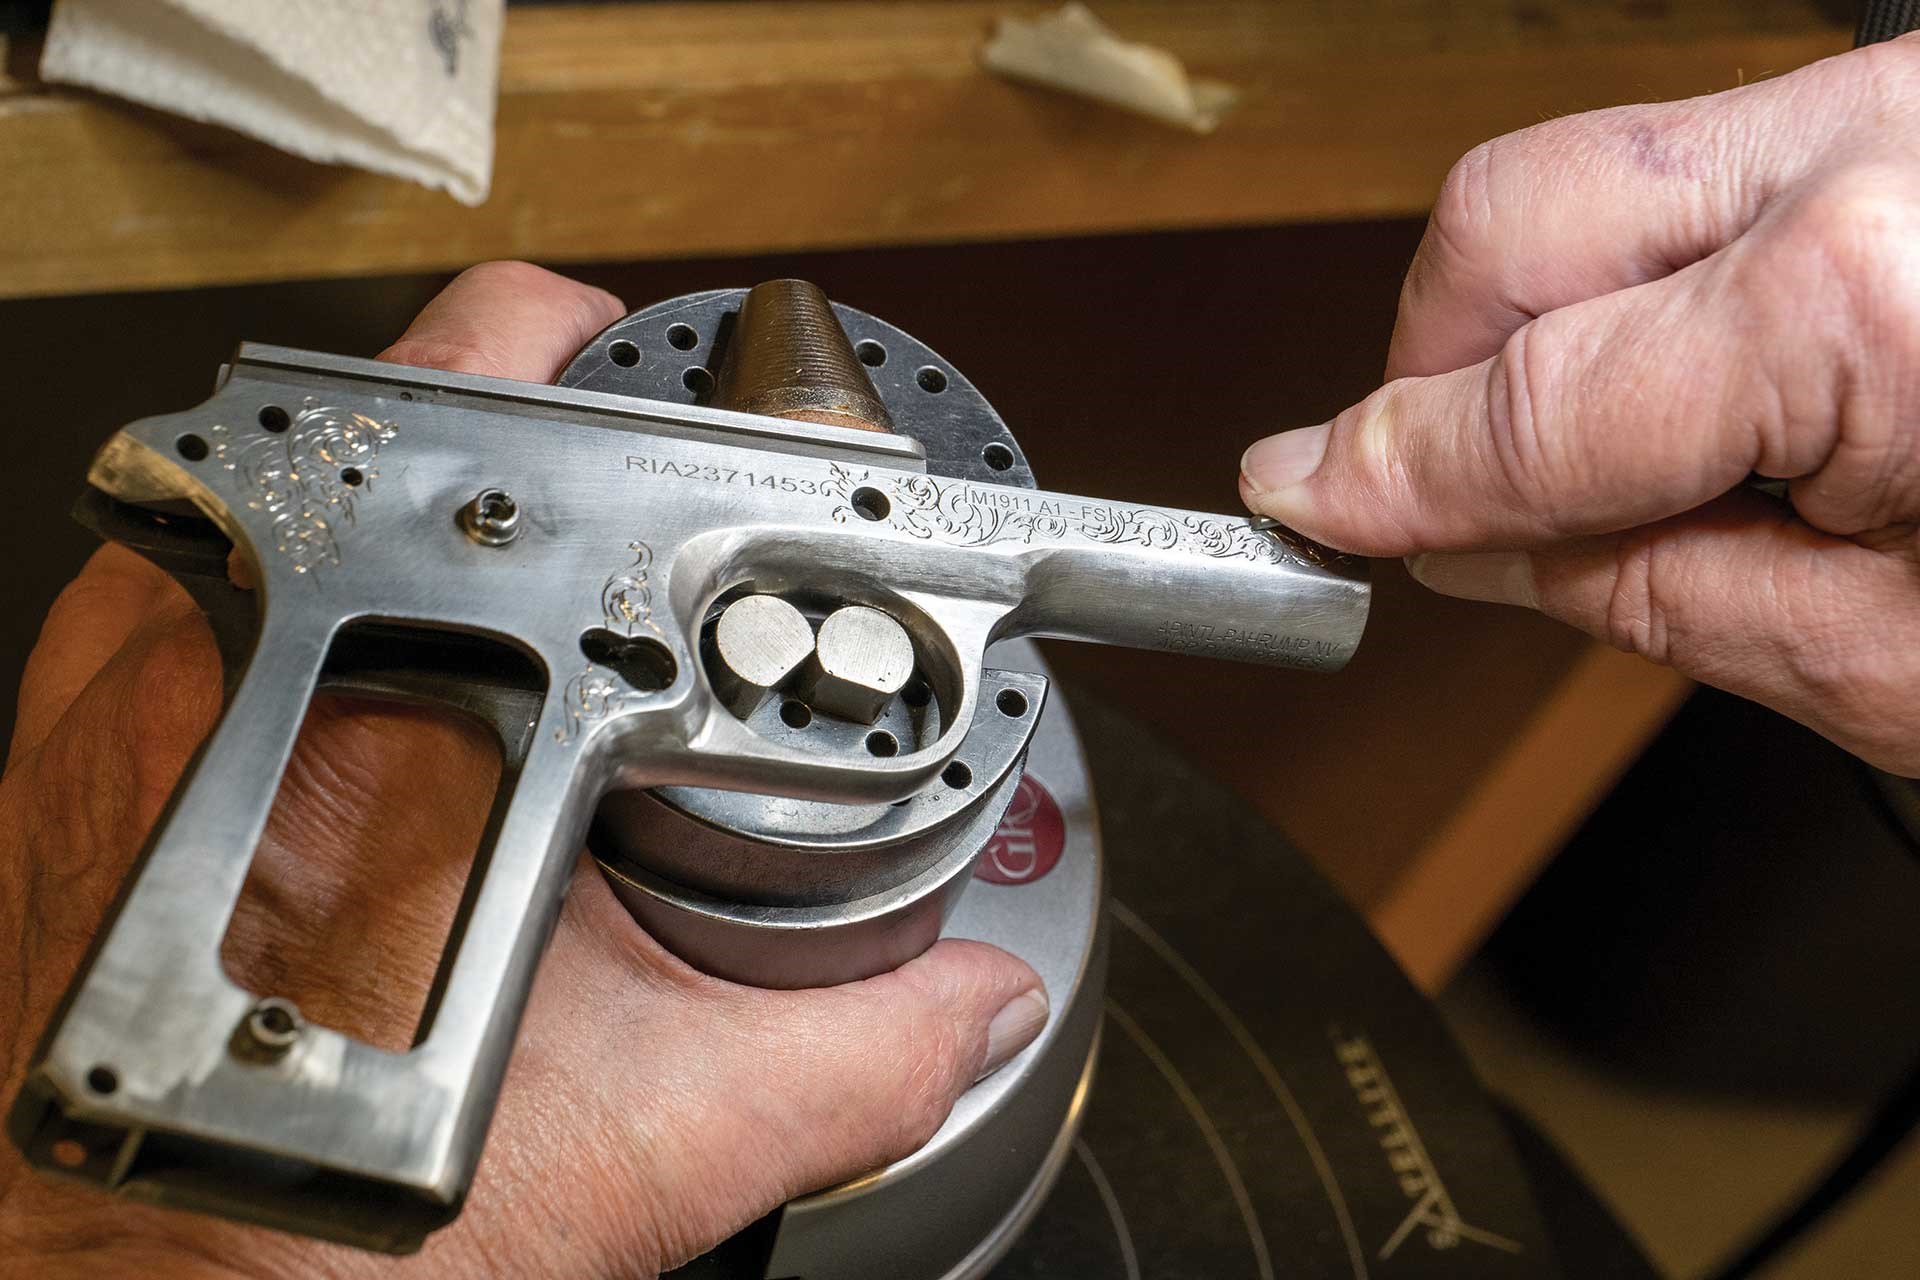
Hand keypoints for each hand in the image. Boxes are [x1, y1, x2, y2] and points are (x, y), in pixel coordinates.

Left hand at [0, 262, 1048, 1277]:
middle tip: (622, 517)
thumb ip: (858, 1056)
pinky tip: (392, 669)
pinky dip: (319, 571)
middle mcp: (239, 644)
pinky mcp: (76, 711)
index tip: (694, 419)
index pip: (526, 384)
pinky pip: (211, 554)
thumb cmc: (324, 1231)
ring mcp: (132, 662)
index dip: (639, 366)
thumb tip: (982, 996)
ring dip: (432, 496)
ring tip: (520, 592)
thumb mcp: (652, 1145)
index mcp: (404, 699)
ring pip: (311, 462)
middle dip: (546, 419)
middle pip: (413, 382)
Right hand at [1240, 36, 1919, 774]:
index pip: (1526, 398)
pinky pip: (1695, 163)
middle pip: (1513, 214)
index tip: (1296, 505)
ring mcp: (1896, 104)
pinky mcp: (1908, 109)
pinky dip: (1638, 278)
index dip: (1384, 472)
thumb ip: (1645, 587)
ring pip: (1589, 169)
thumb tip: (1470, 537)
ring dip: (1533, 317)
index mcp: (1871, 290)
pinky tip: (1689, 387)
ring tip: (1595, 457)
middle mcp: (1879, 149)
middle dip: (1433, 360)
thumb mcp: (1890, 663)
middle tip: (1433, 490)